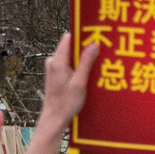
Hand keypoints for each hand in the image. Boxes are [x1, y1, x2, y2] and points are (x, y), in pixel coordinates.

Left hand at [27, 33, 97, 153]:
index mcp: (57, 61)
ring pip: (71, 56)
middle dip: (85, 48)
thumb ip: (85, 62)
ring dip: (83, 59)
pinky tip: (89, 74)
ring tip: (97, 64)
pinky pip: (69, 64)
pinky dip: (79, 66)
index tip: (95, 36)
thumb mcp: (80, 82)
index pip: (68, 38)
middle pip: (70, 47)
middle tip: (101, 51)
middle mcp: (53, 62)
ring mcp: (53, 68)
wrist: (54, 117)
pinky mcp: (56, 74)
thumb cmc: (66, 102)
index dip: (82, 36)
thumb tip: (93, 44)